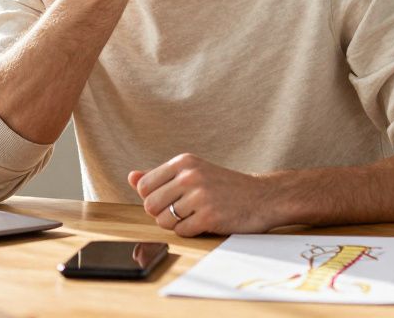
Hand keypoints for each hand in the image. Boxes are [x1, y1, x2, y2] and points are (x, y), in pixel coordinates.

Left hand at [127, 154, 281, 236]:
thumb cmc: (224, 185)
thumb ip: (160, 175)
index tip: (171, 198)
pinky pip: (182, 232)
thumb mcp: (193, 172)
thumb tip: (131, 177)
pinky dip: (190, 231)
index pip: (144, 186)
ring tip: (194, 215)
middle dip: (162, 213)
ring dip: (176, 224)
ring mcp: (200, 196)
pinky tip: (205, 222)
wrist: (262, 196)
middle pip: (150, 206)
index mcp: (183, 162)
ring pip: (163, 221)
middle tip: (183, 211)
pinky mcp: (209, 216)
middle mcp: (190, 175)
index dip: (154, 198)